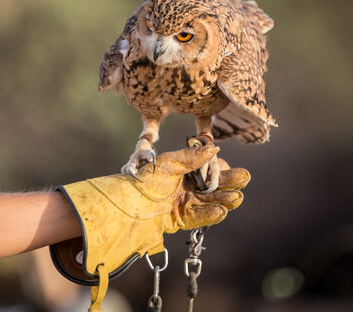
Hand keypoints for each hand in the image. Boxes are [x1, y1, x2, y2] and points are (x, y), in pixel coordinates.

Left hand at [50, 145, 249, 286]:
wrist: (126, 204)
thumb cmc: (144, 179)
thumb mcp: (169, 164)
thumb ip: (192, 158)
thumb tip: (215, 149)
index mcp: (183, 169)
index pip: (209, 168)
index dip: (221, 168)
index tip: (229, 167)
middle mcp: (186, 186)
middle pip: (214, 185)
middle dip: (229, 182)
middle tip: (241, 179)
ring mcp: (185, 203)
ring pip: (211, 201)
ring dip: (225, 199)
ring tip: (235, 197)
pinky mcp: (181, 219)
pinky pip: (201, 217)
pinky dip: (212, 214)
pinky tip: (221, 210)